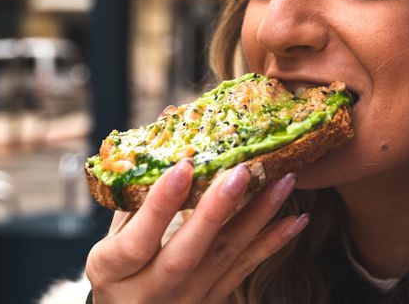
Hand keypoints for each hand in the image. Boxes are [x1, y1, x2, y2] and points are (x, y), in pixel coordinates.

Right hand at [85, 160, 308, 302]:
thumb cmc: (118, 266)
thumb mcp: (113, 234)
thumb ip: (136, 192)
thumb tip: (168, 123)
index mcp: (113, 270)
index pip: (137, 241)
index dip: (159, 205)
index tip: (183, 165)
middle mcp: (150, 292)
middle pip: (185, 255)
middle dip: (215, 211)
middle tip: (241, 171)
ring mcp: (185, 300)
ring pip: (223, 259)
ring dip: (257, 219)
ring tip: (282, 183)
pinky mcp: (212, 302)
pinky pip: (244, 271)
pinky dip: (272, 244)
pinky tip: (295, 220)